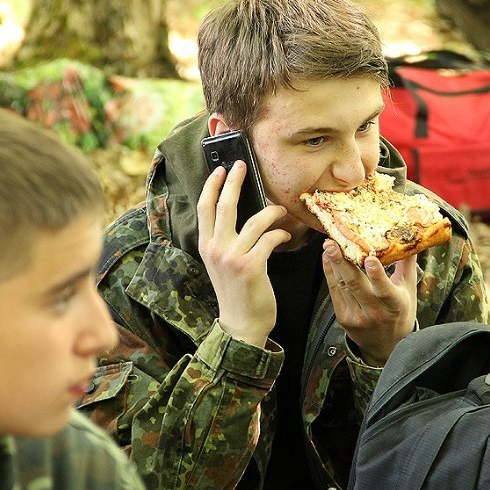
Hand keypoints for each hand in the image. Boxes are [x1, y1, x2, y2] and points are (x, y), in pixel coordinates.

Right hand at [197, 162, 291, 346]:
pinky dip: (280, 234)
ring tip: (280, 210)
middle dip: (234, 181)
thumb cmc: (236, 292)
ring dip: (272, 212)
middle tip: (242, 165)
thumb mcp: (220, 264)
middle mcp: (215, 249)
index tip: (220, 169)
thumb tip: (239, 216)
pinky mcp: (251, 266)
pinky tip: (285, 236)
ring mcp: (232, 257)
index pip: (204, 208)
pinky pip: (269, 239)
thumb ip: (224, 241)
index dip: (212, 185)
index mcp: (206, 246)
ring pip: (255, 221)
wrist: (241, 323)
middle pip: (224, 205)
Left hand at [322, 240, 417, 365]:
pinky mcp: (343, 318)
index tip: (371, 259)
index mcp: (395, 305)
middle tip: (333, 243)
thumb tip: (410, 237)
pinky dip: (330, 274)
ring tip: (328, 246)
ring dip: (333, 264)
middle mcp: (375, 313)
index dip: (377, 275)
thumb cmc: (400, 313)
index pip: (385, 291)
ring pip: (342, 286)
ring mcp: (357, 316)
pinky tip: (327, 259)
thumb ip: (407, 264)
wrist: (386, 345)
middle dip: (342, 262)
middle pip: (355, 285)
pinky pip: (334, 292)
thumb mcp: (409, 290)